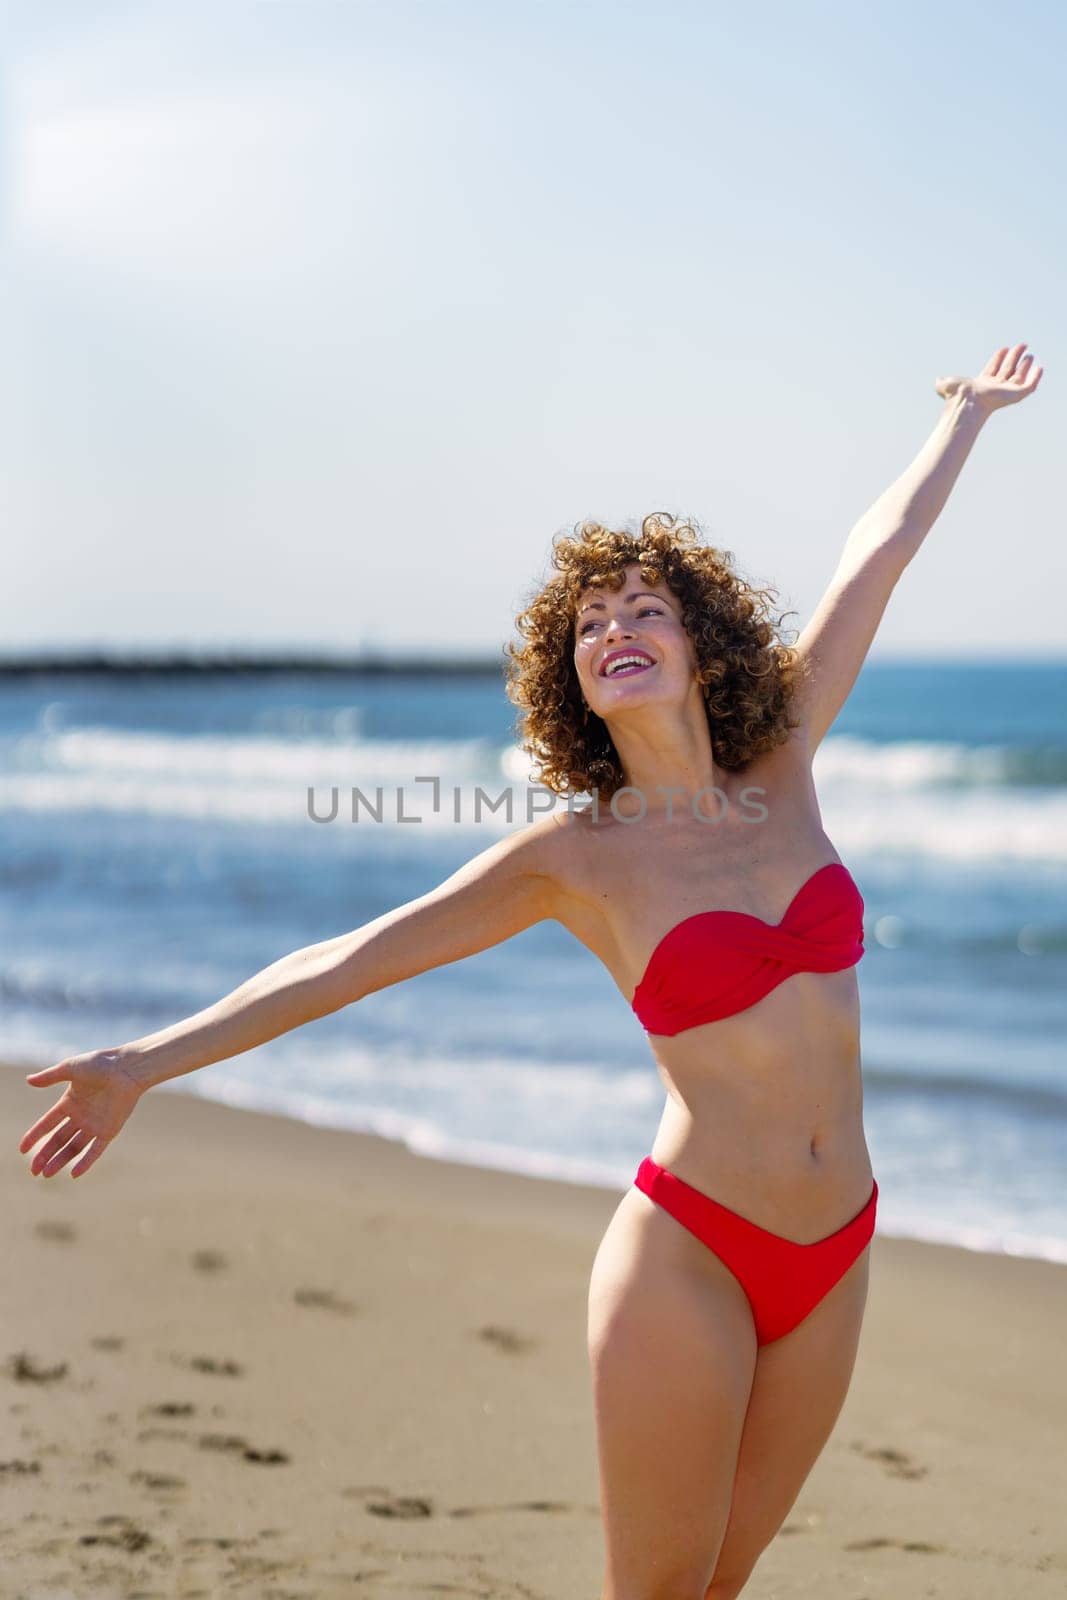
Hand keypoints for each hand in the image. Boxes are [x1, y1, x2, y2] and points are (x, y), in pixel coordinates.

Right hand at [20, 1049, 144, 1178]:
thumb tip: (28, 1080)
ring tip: (46, 1174)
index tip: (22, 1149)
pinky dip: (86, 1162)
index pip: (48, 1123)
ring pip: (74, 1148)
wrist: (127, 1068)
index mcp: (70, 1102)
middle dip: (45, 1155)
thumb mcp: (71, 1068)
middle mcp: (81, 1116)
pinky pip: (95, 1150)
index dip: (35, 1136)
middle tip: (33, 1171)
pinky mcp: (109, 1130)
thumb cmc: (100, 1064)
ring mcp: (95, 1125)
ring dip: (60, 1161)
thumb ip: (50, 1076)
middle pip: (59, 1140)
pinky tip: (74, 1174)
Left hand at [936, 343, 1043, 412]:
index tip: (1004, 348)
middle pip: (1008, 370)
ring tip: (1030, 354)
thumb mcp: (946, 385)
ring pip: (1019, 377)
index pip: (994, 369)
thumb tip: (937, 380)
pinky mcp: (1015, 396)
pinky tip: (1039, 368)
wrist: (967, 402)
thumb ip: (942, 382)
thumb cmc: (956, 395)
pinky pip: (1029, 386)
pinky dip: (1035, 378)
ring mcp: (1006, 392)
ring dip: (1025, 366)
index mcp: (982, 384)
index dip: (999, 358)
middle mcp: (995, 388)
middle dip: (1014, 357)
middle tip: (1021, 345)